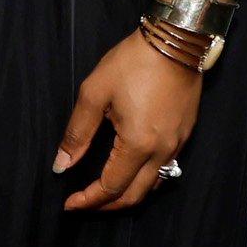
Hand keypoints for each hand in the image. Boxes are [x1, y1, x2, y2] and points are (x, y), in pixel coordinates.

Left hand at [53, 28, 203, 212]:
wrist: (175, 41)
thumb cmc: (133, 63)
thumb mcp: (94, 94)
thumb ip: (77, 134)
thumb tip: (62, 165)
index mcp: (138, 144)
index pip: (111, 187)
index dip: (88, 200)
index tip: (69, 204)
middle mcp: (163, 151)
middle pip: (135, 195)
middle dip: (107, 206)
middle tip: (83, 205)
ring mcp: (178, 144)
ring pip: (154, 185)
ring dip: (127, 194)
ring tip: (102, 193)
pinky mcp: (185, 134)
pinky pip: (166, 169)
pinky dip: (144, 179)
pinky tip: (128, 171)